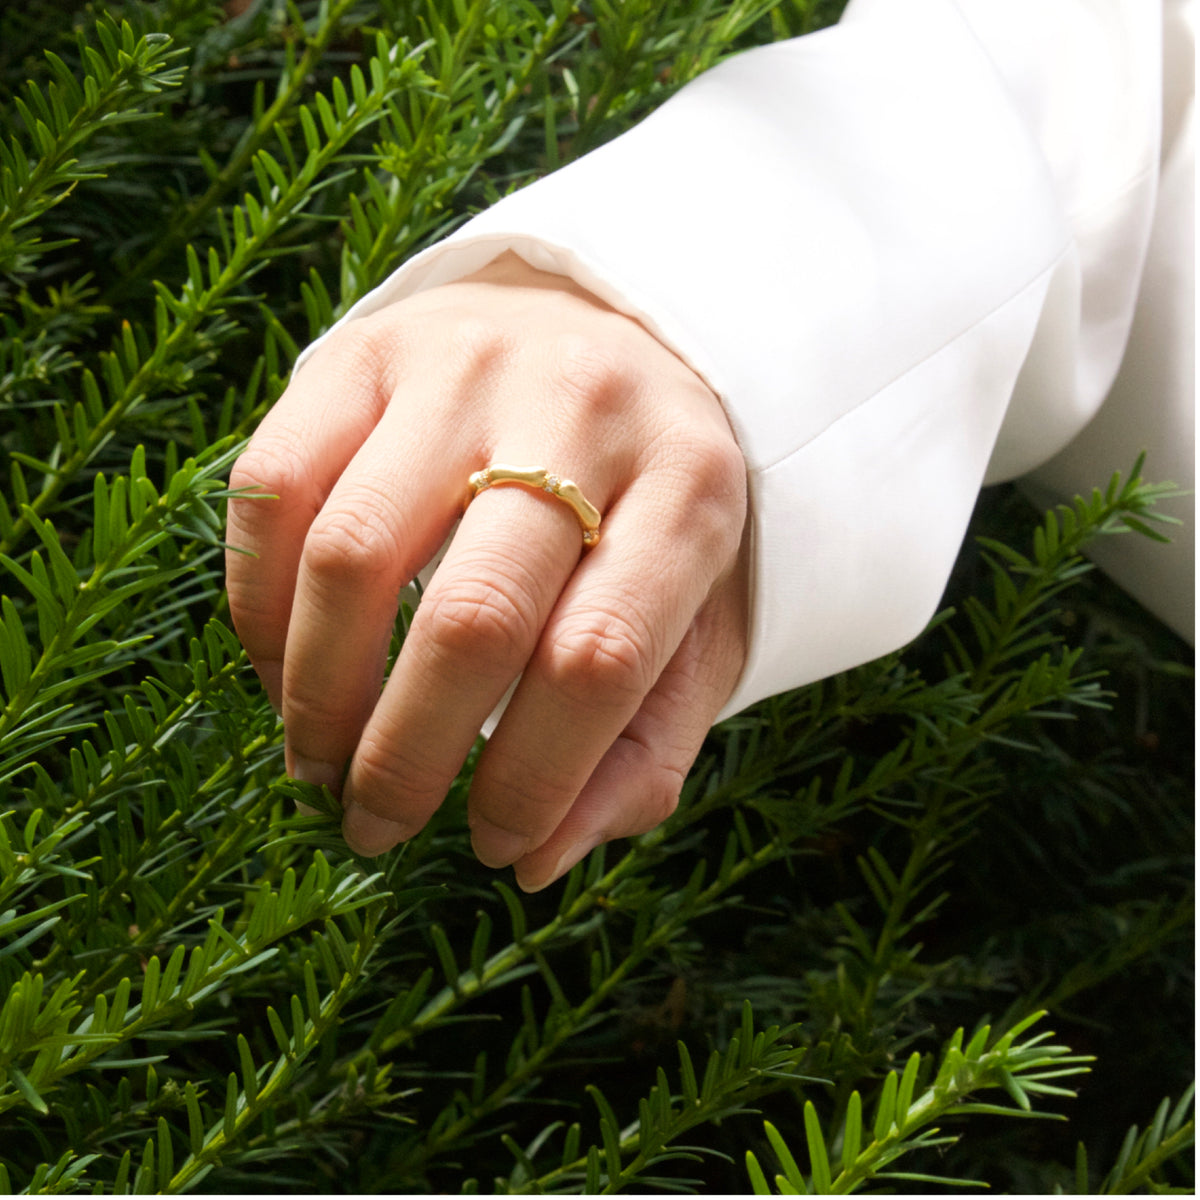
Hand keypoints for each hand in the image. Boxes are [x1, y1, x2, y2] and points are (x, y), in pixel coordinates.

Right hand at [226, 252, 748, 889]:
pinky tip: (279, 664)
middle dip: (406, 755)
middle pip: (474, 616)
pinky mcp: (363, 346)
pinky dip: (257, 603)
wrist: (606, 332)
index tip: (492, 841)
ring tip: (319, 758)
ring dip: (316, 691)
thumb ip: (641, 751)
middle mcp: (582, 408)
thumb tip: (534, 860)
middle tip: (376, 823)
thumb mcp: (698, 625)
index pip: (600, 660)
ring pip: (352, 554)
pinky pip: (271, 486)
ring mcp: (465, 363)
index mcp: (690, 489)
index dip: (534, 779)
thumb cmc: (653, 506)